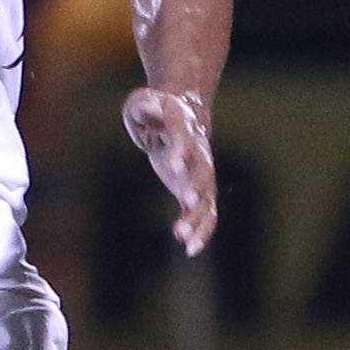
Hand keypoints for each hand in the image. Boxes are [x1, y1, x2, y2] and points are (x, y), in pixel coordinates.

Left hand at [121, 86, 216, 252]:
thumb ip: (145, 106)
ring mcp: (201, 174)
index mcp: (184, 128)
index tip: (173, 164)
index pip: (184, 138)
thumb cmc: (157, 111)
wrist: (183, 117)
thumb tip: (148, 106)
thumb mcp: (143, 102)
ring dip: (197, 218)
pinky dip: (200, 231)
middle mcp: (199, 153)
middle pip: (202, 172)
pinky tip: (188, 248)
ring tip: (184, 238)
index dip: (181, 150)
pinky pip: (205, 214)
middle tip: (188, 200)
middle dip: (196, 186)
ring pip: (206, 199)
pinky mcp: (197, 191)